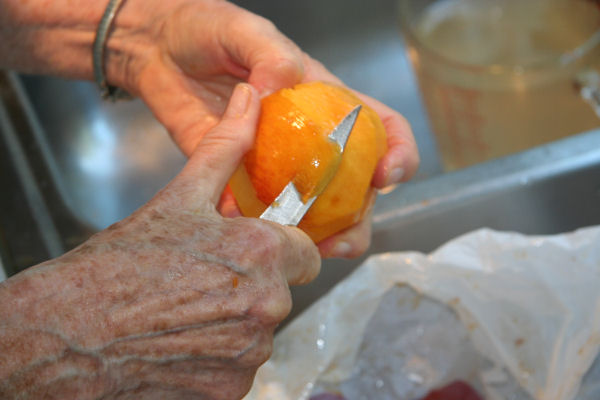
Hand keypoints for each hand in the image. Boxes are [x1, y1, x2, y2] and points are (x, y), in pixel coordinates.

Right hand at [0, 84, 319, 398]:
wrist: (69, 336)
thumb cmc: (119, 268)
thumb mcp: (177, 199)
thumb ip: (224, 149)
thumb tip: (250, 102)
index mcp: (262, 253)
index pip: (306, 253)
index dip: (280, 250)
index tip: (254, 251)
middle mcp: (267, 306)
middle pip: (281, 292)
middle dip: (252, 285)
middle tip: (203, 281)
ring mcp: (250, 354)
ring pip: (259, 331)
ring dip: (233, 323)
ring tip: (185, 314)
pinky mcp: (231, 391)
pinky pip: (239, 367)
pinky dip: (218, 359)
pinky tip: (180, 346)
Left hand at [109, 0, 418, 257]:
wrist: (159, 49)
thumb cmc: (208, 29)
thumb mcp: (242, 29)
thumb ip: (269, 52)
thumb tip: (285, 84)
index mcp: (324, 103)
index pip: (379, 129)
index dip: (398, 152)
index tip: (388, 175)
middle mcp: (306, 141)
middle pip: (351, 186)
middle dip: (358, 218)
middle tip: (346, 237)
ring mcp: (272, 165)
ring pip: (308, 211)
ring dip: (315, 238)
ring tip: (308, 253)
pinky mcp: (234, 179)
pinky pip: (251, 212)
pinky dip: (253, 231)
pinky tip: (247, 238)